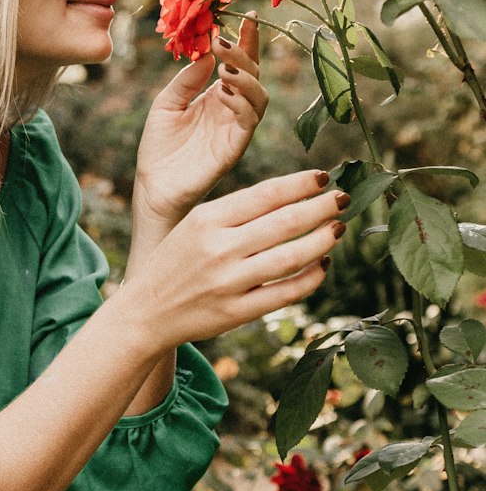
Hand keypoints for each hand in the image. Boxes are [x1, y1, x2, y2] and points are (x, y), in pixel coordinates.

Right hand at [125, 169, 346, 346]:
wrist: (145, 311)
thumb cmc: (176, 261)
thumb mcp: (195, 225)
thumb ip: (237, 212)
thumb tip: (292, 197)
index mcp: (207, 219)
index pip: (266, 194)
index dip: (301, 184)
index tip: (324, 177)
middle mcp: (219, 249)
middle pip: (285, 222)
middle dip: (321, 207)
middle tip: (344, 199)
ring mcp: (229, 282)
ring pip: (292, 257)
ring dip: (322, 240)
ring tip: (339, 229)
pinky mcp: (237, 312)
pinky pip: (286, 293)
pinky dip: (311, 278)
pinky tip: (323, 265)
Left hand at [133, 16, 267, 229]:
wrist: (153, 187)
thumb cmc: (159, 147)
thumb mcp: (167, 102)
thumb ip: (188, 79)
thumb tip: (208, 52)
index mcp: (218, 96)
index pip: (240, 63)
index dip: (247, 40)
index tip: (246, 15)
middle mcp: (232, 110)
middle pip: (254, 75)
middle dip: (243, 54)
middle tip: (222, 42)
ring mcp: (235, 129)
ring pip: (260, 97)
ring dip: (246, 78)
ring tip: (224, 68)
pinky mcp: (234, 148)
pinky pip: (249, 122)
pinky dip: (241, 104)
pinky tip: (224, 93)